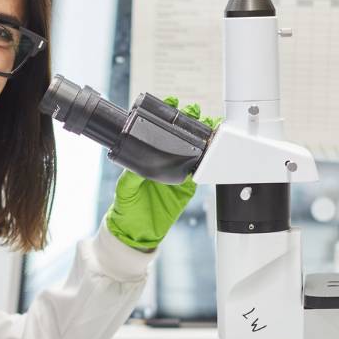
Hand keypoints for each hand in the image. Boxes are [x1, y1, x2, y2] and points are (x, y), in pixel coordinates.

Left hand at [104, 97, 218, 251]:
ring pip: (194, 150)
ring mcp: (178, 174)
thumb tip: (136, 165)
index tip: (170, 105)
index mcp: (147, 159)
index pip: (157, 133)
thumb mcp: (125, 191)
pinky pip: (201, 172)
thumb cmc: (127, 209)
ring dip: (201, 136)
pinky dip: (209, 161)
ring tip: (208, 125)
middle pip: (179, 137)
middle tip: (194, 112)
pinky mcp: (188, 188)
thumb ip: (131, 178)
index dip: (164, 117)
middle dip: (188, 121)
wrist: (138, 233)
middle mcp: (164, 163)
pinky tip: (213, 150)